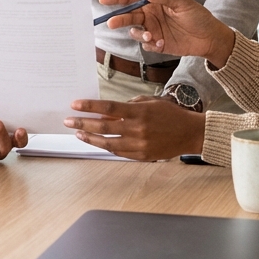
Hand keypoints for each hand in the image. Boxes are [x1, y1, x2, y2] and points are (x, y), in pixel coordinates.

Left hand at [64, 97, 205, 160]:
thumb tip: (107, 111)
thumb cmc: (170, 114)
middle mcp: (137, 128)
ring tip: (78, 133)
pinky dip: (106, 147)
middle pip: (103, 126)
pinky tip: (97, 141)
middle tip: (68, 120)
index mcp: (139, 112)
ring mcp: (139, 144)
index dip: (89, 106)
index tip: (74, 105)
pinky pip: (118, 152)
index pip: (108, 107)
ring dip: (90, 137)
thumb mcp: (150, 101)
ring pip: (108, 143)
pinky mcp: (142, 156)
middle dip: (82, 123)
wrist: (190, 133)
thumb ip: (128, 105)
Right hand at [100, 0, 235, 67]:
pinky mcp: (158, 44)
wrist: (210, 38)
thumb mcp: (184, 4)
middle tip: (112, 23)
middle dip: (119, 19)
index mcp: (154, 4)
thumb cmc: (198, 17)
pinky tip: (163, 43)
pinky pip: (146, 45)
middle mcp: (151, 17)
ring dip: (138, 35)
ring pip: (135, 33)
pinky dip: (151, 45)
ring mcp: (153, 31)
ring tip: (150, 36)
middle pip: (128, 17)